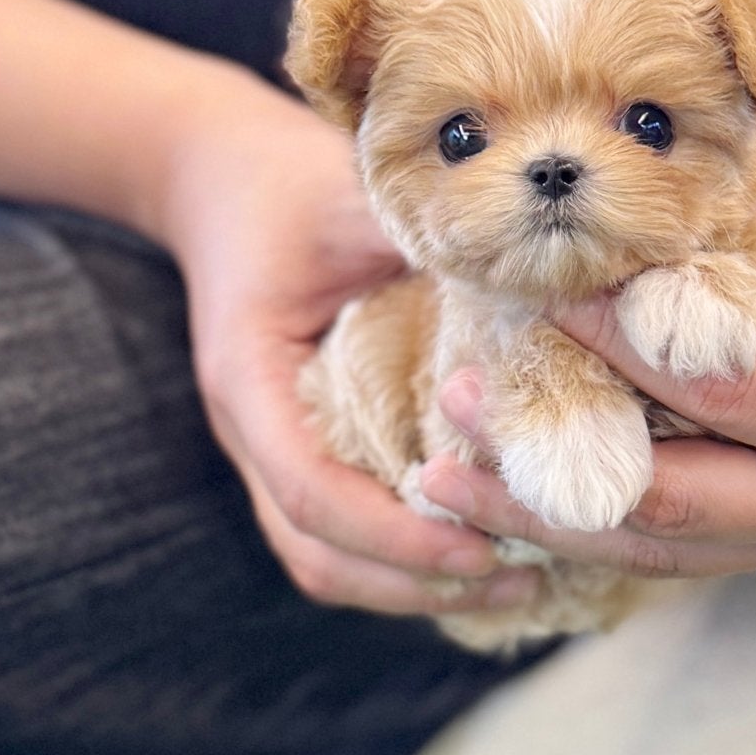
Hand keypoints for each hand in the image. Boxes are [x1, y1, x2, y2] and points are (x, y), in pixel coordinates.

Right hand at [149, 66, 539, 617]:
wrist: (217, 171)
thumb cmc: (288, 181)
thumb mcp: (353, 203)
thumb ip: (426, 245)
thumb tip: (538, 285)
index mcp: (250, 377)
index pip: (312, 492)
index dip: (395, 533)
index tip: (480, 545)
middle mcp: (254, 428)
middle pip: (317, 552)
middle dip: (415, 581)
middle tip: (522, 579)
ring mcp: (272, 444)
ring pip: (324, 556)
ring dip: (413, 583)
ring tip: (518, 579)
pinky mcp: (303, 443)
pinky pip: (342, 526)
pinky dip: (404, 552)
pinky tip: (482, 541)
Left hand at [417, 198, 755, 576]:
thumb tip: (644, 226)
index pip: (715, 392)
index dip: (617, 346)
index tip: (538, 298)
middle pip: (663, 510)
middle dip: (543, 471)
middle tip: (450, 420)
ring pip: (659, 554)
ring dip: (547, 520)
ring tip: (445, 486)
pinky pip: (684, 556)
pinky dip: (599, 531)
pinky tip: (523, 506)